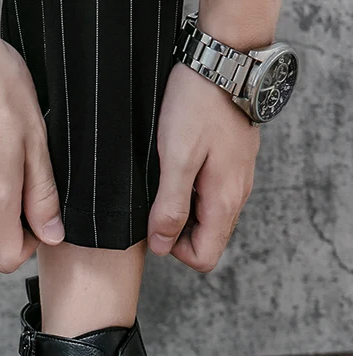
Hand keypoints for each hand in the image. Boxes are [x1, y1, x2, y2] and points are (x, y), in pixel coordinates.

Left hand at [148, 62, 260, 271]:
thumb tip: (162, 246)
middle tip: (155, 199)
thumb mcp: (177, 159)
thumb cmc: (198, 106)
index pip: (204, 258)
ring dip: (180, 210)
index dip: (174, 250)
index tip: (156, 222)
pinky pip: (208, 195)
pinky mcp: (229, 165)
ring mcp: (235, 180)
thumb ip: (170, 206)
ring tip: (163, 180)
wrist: (223, 61)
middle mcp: (236, 196)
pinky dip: (189, 191)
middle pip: (205, 240)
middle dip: (175, 231)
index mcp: (224, 202)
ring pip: (206, 218)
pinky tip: (174, 167)